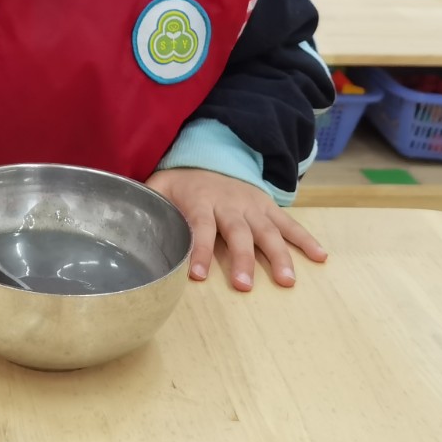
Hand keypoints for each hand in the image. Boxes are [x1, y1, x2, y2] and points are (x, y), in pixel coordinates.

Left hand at [146, 169, 327, 291]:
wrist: (213, 155)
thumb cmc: (182, 183)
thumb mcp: (159, 187)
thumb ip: (146, 204)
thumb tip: (121, 224)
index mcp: (200, 200)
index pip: (199, 226)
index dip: (198, 249)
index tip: (195, 275)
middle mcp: (229, 203)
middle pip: (237, 232)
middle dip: (242, 259)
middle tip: (244, 285)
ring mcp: (252, 205)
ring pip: (267, 231)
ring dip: (278, 255)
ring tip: (286, 281)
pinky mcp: (268, 207)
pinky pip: (289, 223)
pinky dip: (305, 239)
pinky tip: (321, 257)